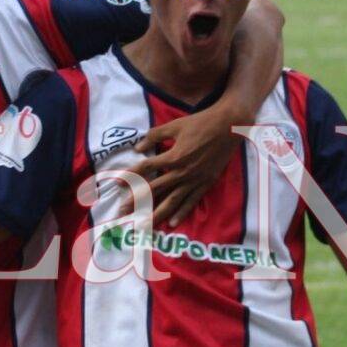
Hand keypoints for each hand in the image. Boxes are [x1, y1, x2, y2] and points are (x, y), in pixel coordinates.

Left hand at [129, 104, 240, 225]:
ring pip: (172, 200)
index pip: (146, 169)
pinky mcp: (206, 183)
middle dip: (136, 201)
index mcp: (173, 157)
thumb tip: (138, 148)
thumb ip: (155, 136)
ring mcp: (195, 180)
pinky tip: (172, 223)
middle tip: (121, 212)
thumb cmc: (201, 122)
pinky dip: (182, 213)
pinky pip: (191, 201)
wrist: (230, 126)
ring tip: (144, 224)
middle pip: (154, 189)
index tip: (117, 184)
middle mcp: (182, 172)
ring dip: (156, 214)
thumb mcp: (175, 125)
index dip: (130, 176)